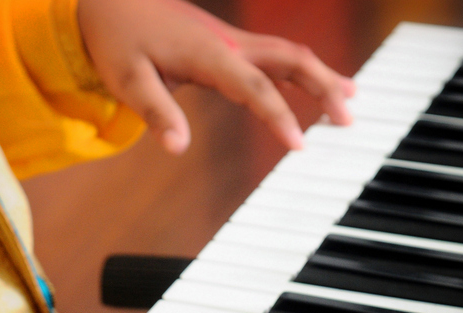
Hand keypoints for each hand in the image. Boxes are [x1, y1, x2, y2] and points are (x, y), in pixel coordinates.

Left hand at [77, 0, 355, 153]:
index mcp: (207, 53)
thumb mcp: (127, 81)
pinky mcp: (228, 43)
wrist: (112, 2)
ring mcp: (232, 40)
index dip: (278, 115)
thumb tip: (177, 147)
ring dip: (320, 75)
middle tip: (349, 119)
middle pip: (290, 59)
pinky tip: (316, 85)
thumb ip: (156, 113)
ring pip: (289, 53)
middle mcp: (228, 43)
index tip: (299, 144)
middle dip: (323, 86)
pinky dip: (300, 70)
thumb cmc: (118, 41)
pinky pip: (275, 54)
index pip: (254, 87)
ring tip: (350, 101)